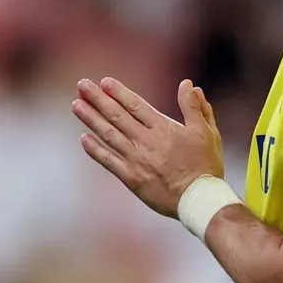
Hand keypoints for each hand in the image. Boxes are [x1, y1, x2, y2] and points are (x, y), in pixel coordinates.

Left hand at [71, 77, 223, 217]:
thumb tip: (188, 84)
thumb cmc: (206, 165)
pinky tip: (83, 138)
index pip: (136, 105)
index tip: (104, 82)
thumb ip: (195, 107)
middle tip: (81, 85)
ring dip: (90, 119)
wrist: (199, 200)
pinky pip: (109, 161)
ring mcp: (136, 160)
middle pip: (117, 116)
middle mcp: (146, 141)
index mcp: (163, 128)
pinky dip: (95, 150)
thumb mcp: (206, 132)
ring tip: (76, 105)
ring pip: (108, 135)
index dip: (119, 92)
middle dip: (98, 99)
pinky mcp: (131, 178)